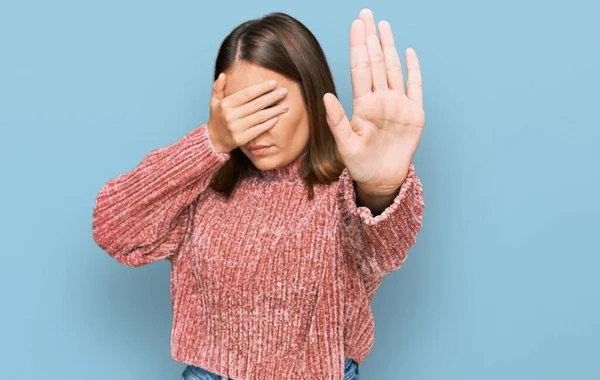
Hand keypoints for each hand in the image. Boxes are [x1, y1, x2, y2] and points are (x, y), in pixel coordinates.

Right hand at [207, 74, 289, 152]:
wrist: (214, 140)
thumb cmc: (217, 117)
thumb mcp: (214, 101)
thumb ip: (218, 88)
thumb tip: (223, 75)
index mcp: (226, 104)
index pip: (247, 94)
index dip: (261, 88)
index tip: (274, 83)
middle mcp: (230, 115)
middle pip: (256, 105)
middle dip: (272, 97)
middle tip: (284, 92)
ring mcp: (236, 128)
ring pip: (259, 117)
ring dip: (274, 111)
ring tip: (286, 106)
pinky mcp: (241, 139)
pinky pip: (258, 130)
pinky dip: (268, 124)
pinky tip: (277, 119)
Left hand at [324, 8, 424, 194]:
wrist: (381, 179)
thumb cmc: (360, 164)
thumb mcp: (345, 145)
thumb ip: (336, 121)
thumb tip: (326, 96)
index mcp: (363, 104)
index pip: (360, 69)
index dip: (358, 46)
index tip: (356, 25)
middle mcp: (380, 99)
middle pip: (376, 62)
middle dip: (371, 38)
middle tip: (366, 14)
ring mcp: (398, 104)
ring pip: (393, 68)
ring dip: (389, 47)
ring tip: (383, 25)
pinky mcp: (414, 114)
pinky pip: (415, 87)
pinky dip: (414, 70)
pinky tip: (408, 52)